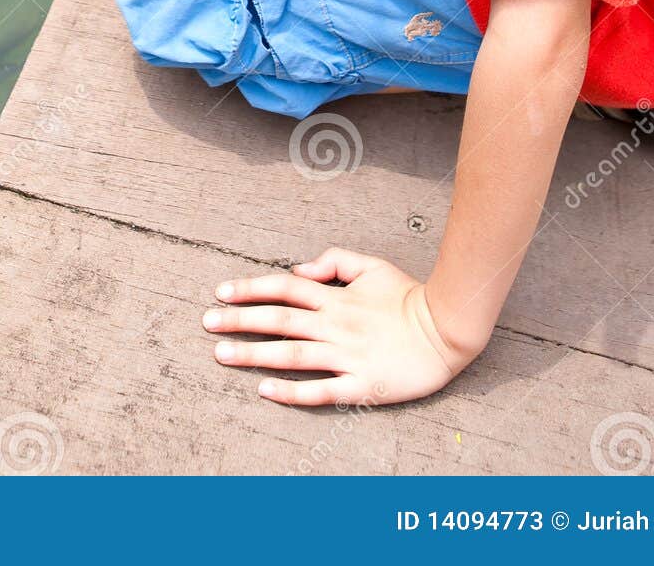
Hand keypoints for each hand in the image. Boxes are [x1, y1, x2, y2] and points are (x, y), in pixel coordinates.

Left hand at [203, 246, 480, 405]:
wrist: (447, 329)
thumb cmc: (408, 296)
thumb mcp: (371, 265)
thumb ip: (333, 261)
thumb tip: (298, 269)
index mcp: (336, 296)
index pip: (284, 287)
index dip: (250, 288)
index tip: (220, 292)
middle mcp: (336, 325)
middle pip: (279, 320)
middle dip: (239, 321)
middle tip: (206, 324)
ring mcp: (348, 356)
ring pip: (292, 355)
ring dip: (254, 355)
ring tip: (222, 356)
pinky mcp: (362, 386)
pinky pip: (321, 391)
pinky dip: (292, 392)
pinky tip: (265, 391)